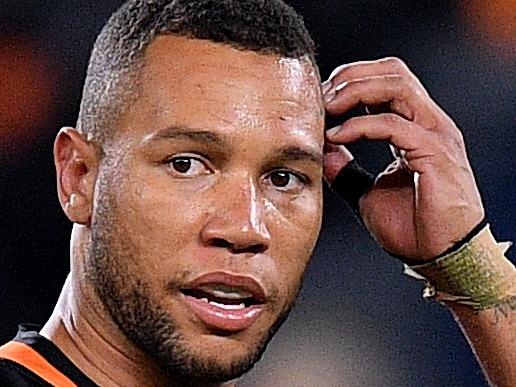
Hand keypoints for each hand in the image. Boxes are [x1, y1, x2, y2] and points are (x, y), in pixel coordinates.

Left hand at [323, 57, 484, 260]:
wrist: (442, 257)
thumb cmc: (413, 227)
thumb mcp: (368, 193)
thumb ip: (346, 170)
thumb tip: (323, 152)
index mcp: (416, 128)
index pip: (387, 81)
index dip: (352, 81)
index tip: (321, 99)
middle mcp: (429, 123)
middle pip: (392, 71)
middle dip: (351, 76)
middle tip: (322, 98)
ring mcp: (436, 135)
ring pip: (397, 86)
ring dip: (355, 91)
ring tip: (327, 108)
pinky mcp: (436, 153)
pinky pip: (394, 124)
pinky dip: (360, 126)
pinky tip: (337, 136)